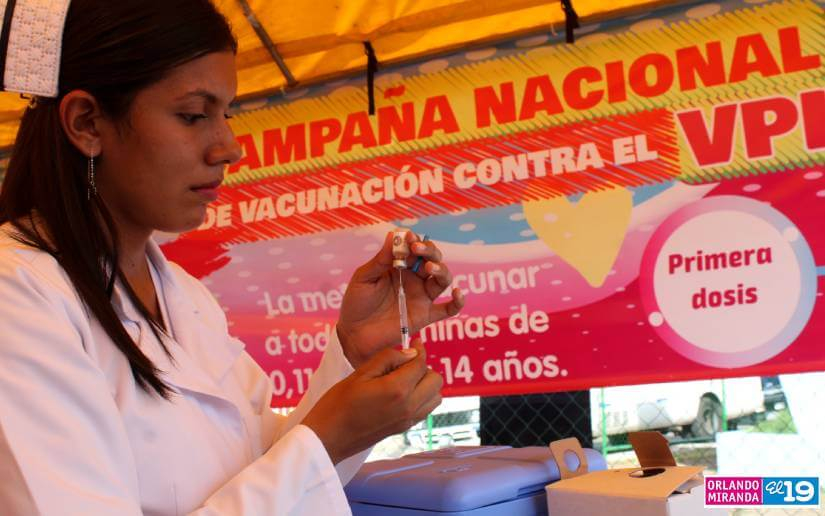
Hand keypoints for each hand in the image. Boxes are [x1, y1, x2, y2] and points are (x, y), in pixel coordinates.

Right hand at [301, 340, 441, 463]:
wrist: (328, 438)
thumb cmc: (338, 404)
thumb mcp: (360, 373)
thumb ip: (388, 358)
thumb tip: (410, 353)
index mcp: (397, 389)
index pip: (421, 363)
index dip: (418, 350)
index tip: (413, 342)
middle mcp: (408, 406)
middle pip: (436, 380)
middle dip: (424, 367)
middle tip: (405, 363)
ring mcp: (408, 420)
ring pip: (435, 396)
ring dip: (426, 384)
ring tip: (404, 379)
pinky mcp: (404, 429)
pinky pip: (426, 409)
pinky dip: (422, 398)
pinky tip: (402, 393)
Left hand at [337, 231, 464, 366]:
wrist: (354, 334)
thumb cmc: (356, 303)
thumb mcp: (364, 277)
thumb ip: (380, 259)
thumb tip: (394, 234)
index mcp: (399, 267)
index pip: (414, 248)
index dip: (414, 240)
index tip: (409, 237)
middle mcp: (414, 279)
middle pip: (432, 260)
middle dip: (429, 251)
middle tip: (418, 249)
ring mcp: (422, 297)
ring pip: (442, 279)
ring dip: (441, 270)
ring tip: (429, 267)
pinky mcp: (426, 316)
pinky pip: (448, 309)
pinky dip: (458, 301)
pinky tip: (457, 292)